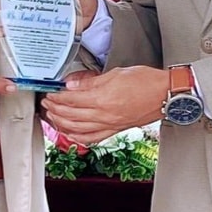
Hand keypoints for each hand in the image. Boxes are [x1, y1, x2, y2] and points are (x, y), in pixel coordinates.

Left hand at [43, 67, 169, 143]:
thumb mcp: (116, 73)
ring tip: (52, 117)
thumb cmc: (146, 82)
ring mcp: (109, 125)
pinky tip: (70, 133)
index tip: (50, 93)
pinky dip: (77, 137)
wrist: (164, 95)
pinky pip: (91, 138)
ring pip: (77, 129)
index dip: (57, 97)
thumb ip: (91, 81)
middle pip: (70, 115)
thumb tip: (72, 85)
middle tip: (46, 104)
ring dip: (61, 124)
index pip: (71, 99)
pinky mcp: (114, 130)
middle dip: (54, 110)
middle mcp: (104, 114)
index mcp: (103, 98)